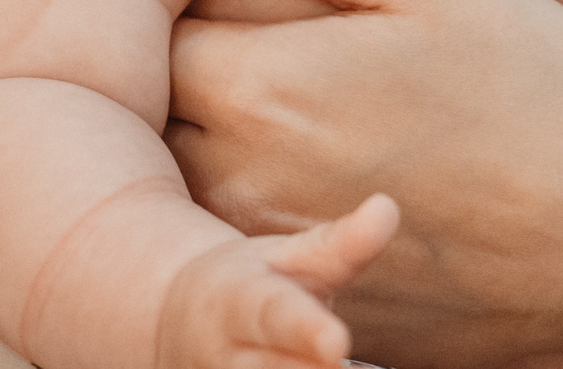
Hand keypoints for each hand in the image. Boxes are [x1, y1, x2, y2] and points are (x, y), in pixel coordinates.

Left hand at [150, 0, 562, 366]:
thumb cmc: (545, 87)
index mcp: (257, 89)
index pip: (152, 23)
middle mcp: (236, 186)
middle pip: (158, 106)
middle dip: (196, 58)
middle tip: (282, 29)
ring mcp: (266, 260)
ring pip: (188, 176)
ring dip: (220, 132)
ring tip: (321, 100)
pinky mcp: (308, 305)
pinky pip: (235, 244)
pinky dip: (259, 204)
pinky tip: (343, 170)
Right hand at [159, 197, 398, 368]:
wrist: (174, 323)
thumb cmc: (250, 284)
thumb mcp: (289, 256)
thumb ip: (341, 243)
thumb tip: (389, 208)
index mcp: (240, 301)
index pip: (274, 315)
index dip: (305, 331)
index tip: (337, 343)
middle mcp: (226, 360)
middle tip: (348, 365)